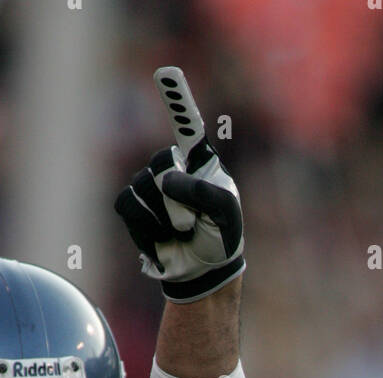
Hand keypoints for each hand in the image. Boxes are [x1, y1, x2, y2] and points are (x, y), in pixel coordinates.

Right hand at [114, 67, 243, 301]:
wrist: (203, 271)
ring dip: (166, 219)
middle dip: (179, 200)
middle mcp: (172, 167)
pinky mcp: (134, 208)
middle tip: (196, 222)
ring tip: (182, 232)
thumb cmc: (220, 238)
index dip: (177, 101)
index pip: (188, 127)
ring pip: (142, 189)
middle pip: (161, 165)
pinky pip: (129, 208)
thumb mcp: (225, 215)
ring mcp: (150, 186)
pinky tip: (164, 240)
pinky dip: (148, 230)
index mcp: (200, 162)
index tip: (167, 73)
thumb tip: (167, 180)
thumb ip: (203, 192)